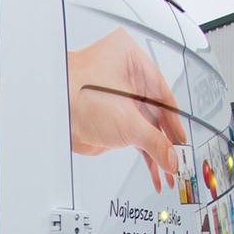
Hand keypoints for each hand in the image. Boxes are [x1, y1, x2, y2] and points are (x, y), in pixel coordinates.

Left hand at [67, 27, 187, 191]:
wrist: (50, 115)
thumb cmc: (74, 98)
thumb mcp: (127, 122)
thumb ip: (155, 143)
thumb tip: (171, 158)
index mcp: (132, 60)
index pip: (165, 95)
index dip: (176, 123)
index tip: (183, 144)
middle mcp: (124, 77)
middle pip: (155, 114)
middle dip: (167, 142)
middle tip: (178, 162)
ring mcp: (115, 98)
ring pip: (143, 127)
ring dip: (155, 151)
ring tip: (167, 173)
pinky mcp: (107, 119)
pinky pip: (131, 136)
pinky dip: (141, 152)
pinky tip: (152, 169)